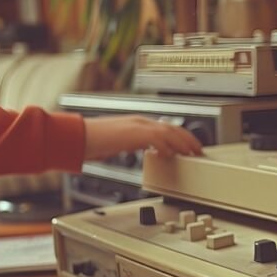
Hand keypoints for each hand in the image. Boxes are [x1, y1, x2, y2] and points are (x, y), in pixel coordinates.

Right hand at [82, 115, 203, 160]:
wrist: (78, 137)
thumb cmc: (92, 141)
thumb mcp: (119, 143)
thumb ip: (133, 145)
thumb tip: (146, 153)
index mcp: (136, 123)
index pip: (165, 127)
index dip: (181, 136)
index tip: (190, 146)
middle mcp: (139, 121)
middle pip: (172, 127)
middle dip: (188, 139)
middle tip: (198, 150)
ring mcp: (136, 125)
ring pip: (168, 132)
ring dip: (182, 143)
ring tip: (191, 153)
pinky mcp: (133, 133)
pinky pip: (156, 138)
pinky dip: (166, 147)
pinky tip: (169, 155)